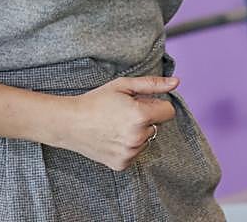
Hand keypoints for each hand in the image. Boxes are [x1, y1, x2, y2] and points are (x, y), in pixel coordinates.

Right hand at [59, 75, 177, 170]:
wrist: (70, 123)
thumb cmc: (97, 101)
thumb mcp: (124, 86)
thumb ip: (152, 84)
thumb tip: (177, 83)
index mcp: (140, 116)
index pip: (169, 112)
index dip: (156, 106)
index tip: (142, 104)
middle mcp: (137, 138)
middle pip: (157, 126)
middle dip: (145, 119)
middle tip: (123, 114)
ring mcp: (129, 153)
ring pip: (147, 139)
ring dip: (137, 133)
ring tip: (115, 126)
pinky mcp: (122, 164)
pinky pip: (136, 152)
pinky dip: (128, 146)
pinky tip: (112, 138)